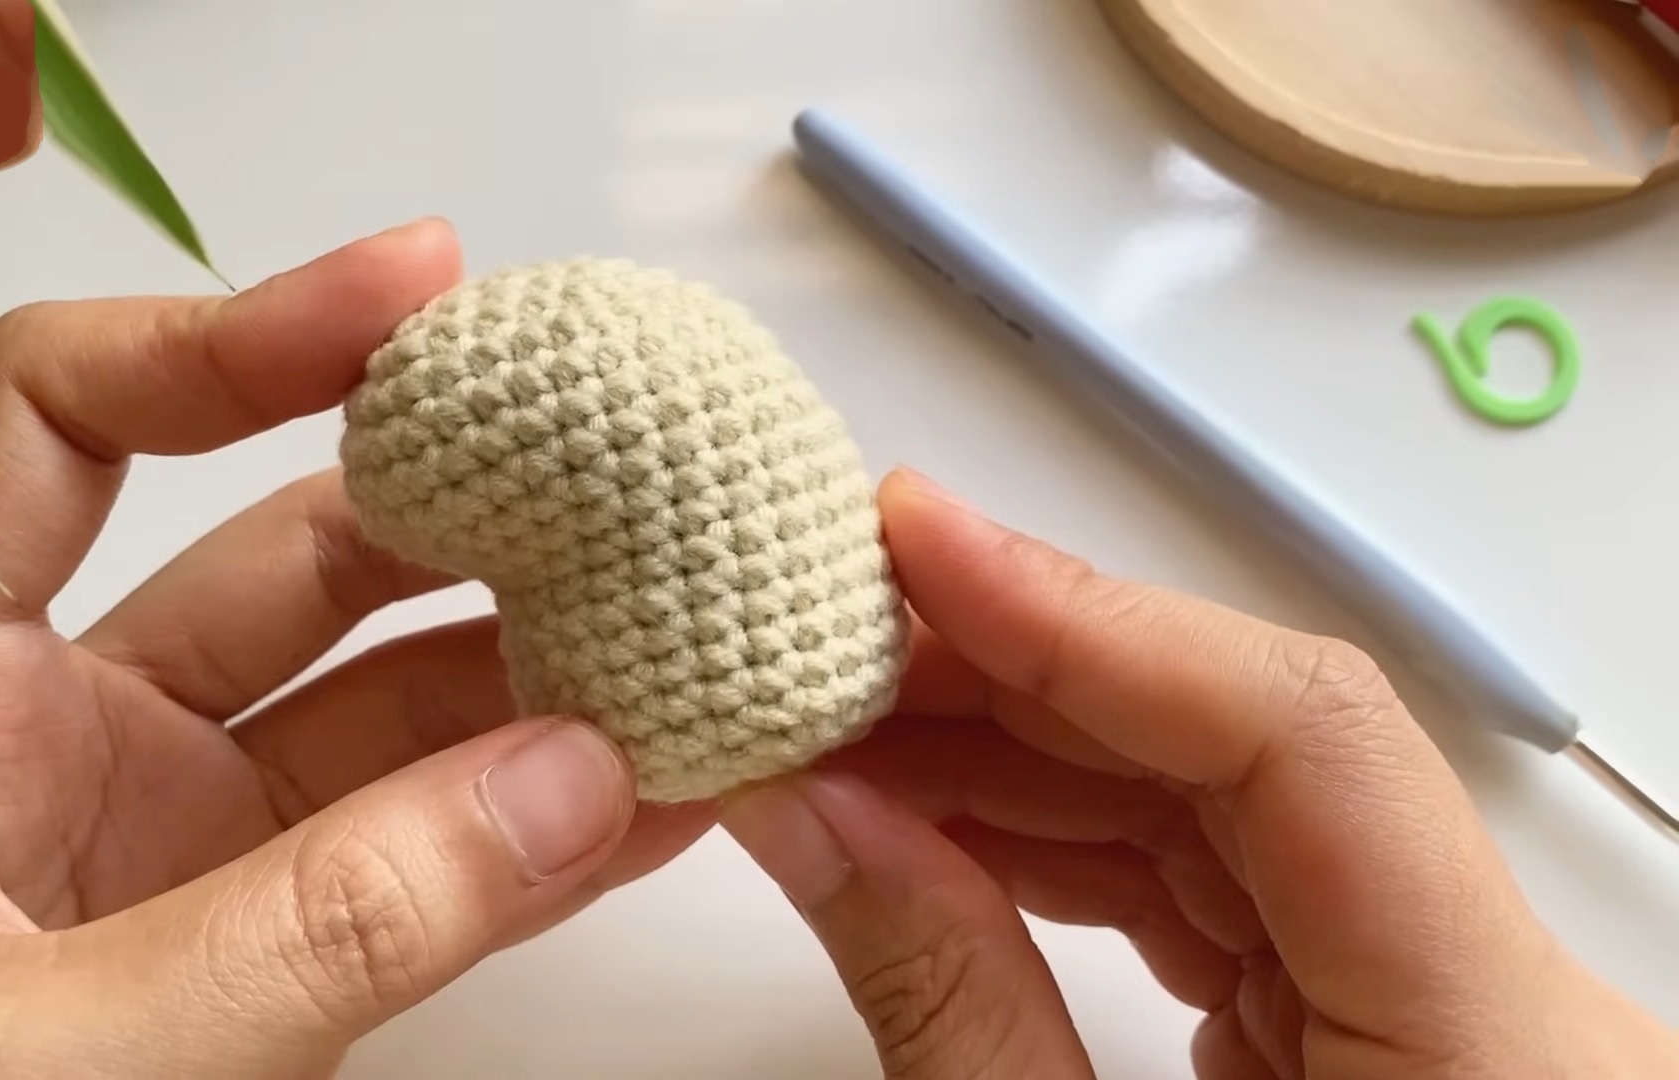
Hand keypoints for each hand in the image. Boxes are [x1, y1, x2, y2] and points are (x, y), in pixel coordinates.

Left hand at [0, 220, 712, 1076]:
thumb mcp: (48, 1063)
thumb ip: (314, 931)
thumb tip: (565, 787)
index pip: (59, 424)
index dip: (232, 334)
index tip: (409, 299)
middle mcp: (59, 750)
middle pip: (279, 552)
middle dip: (454, 506)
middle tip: (609, 471)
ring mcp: (180, 858)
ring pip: (386, 710)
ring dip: (536, 674)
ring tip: (678, 628)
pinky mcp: (269, 962)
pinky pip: (429, 856)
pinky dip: (544, 820)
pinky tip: (653, 785)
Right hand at [722, 470, 1678, 1077]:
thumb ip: (950, 1011)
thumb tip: (808, 813)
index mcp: (1500, 1060)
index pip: (1303, 743)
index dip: (1090, 615)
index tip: (913, 548)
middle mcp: (1502, 998)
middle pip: (1244, 743)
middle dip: (1012, 668)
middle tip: (822, 618)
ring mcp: (1442, 1002)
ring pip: (1215, 799)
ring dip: (1013, 746)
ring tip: (832, 714)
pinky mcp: (1375, 1024)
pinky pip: (1208, 880)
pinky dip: (1055, 835)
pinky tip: (922, 811)